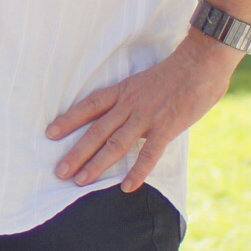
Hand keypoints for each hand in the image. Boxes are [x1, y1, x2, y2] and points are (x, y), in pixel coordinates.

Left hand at [47, 32, 240, 190]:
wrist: (200, 63)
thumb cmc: (175, 72)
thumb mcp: (144, 81)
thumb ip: (133, 99)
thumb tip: (126, 116)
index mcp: (122, 91)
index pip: (89, 106)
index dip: (69, 120)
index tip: (50, 133)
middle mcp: (129, 105)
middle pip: (96, 131)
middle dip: (76, 152)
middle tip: (59, 171)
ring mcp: (146, 117)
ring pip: (115, 144)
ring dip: (97, 164)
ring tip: (80, 181)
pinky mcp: (166, 128)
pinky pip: (149, 154)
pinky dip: (137, 171)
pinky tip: (126, 187)